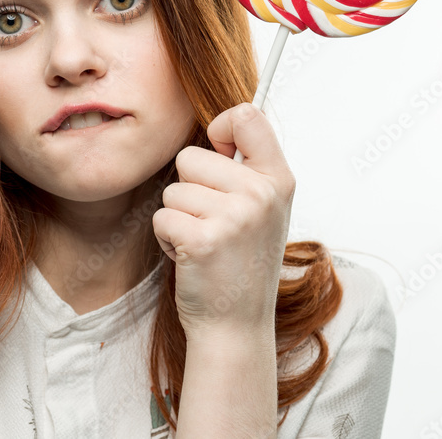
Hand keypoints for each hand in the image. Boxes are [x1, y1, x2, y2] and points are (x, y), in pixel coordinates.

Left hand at [151, 102, 295, 338]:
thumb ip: (245, 168)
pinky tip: (193, 257)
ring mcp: (235, 216)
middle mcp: (261, 193)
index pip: (247, 116)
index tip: (218, 153)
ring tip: (204, 243)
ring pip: (173, 189)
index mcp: (279, 179)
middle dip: (190, 189)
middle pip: (191, 156)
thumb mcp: (263, 209)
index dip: (220, 128)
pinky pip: (162, 216)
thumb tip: (218, 122)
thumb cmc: (241, 263)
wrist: (236, 326)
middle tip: (212, 224)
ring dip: (178, 217)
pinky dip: (168, 239)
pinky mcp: (204, 238)